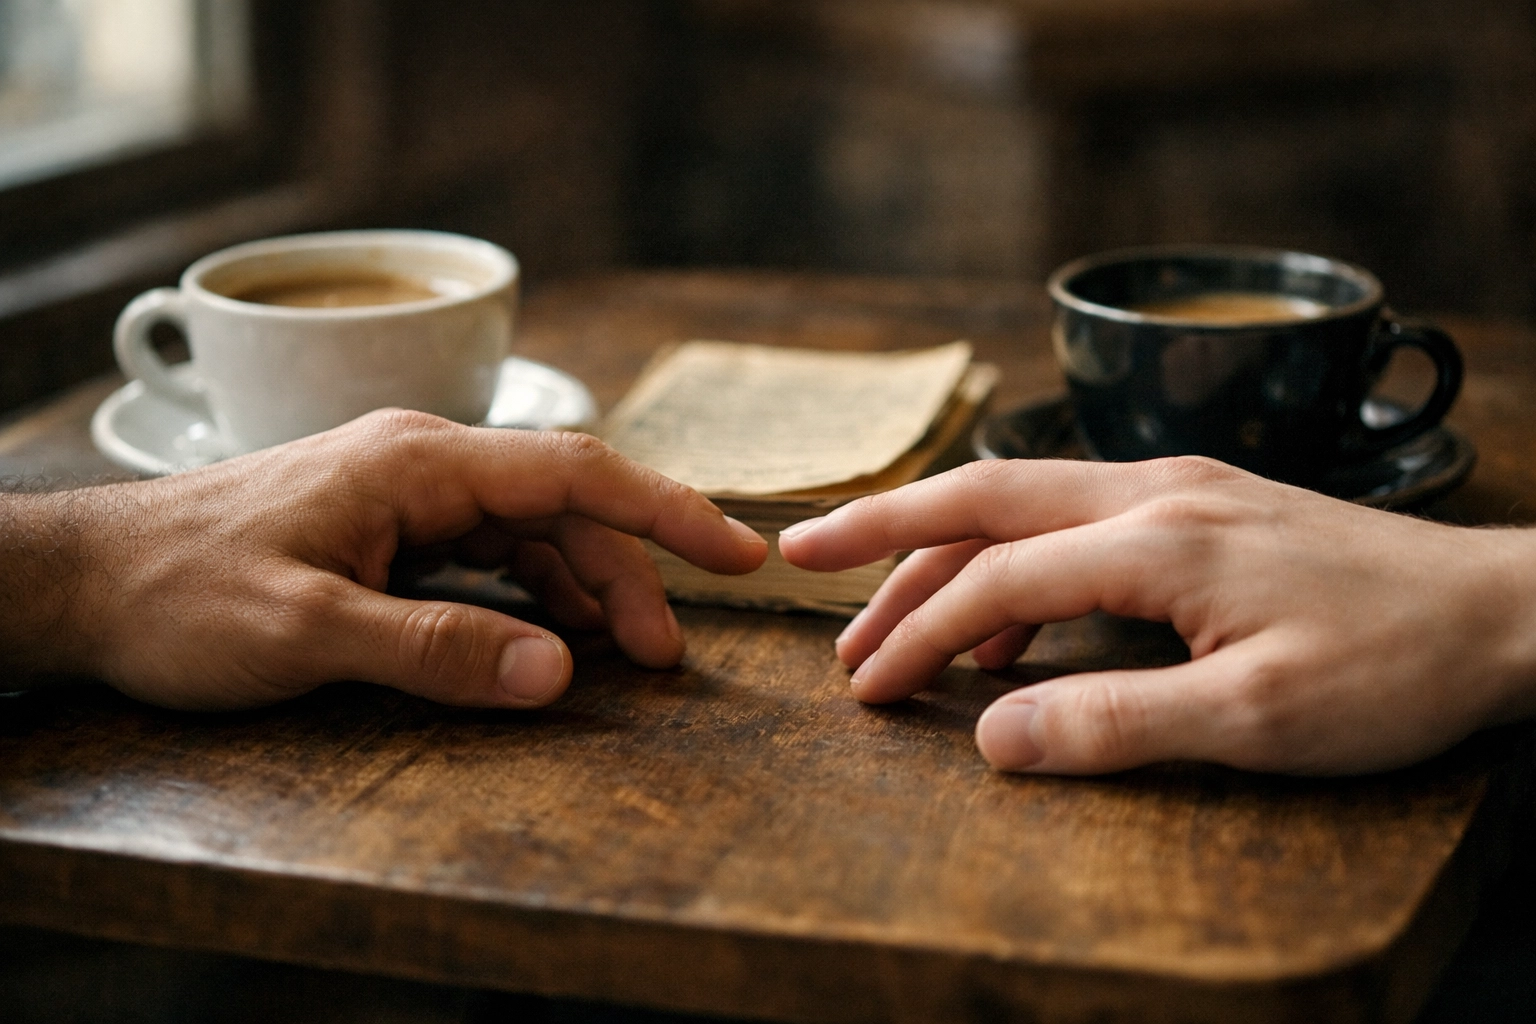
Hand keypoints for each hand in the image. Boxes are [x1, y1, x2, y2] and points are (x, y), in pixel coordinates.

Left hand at [2, 410, 765, 709]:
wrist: (84, 583)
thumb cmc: (179, 593)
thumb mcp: (305, 632)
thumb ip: (435, 649)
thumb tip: (558, 671)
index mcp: (417, 463)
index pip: (574, 471)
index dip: (666, 510)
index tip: (738, 552)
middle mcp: (424, 467)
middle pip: (563, 508)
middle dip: (629, 576)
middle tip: (670, 657)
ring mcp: (408, 498)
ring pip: (532, 534)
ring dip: (586, 590)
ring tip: (630, 656)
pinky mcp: (391, 534)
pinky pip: (490, 558)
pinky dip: (535, 597)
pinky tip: (554, 637)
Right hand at [778, 457, 1535, 774]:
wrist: (1502, 612)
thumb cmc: (1392, 666)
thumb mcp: (1257, 722)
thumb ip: (1114, 723)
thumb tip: (989, 736)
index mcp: (1156, 538)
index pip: (995, 579)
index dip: (914, 634)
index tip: (862, 687)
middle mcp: (1153, 491)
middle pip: (984, 497)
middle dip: (883, 527)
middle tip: (800, 556)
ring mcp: (1178, 488)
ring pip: (1024, 504)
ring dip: (946, 555)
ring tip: (886, 623)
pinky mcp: (1200, 507)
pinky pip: (1074, 524)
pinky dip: (1015, 568)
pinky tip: (1002, 635)